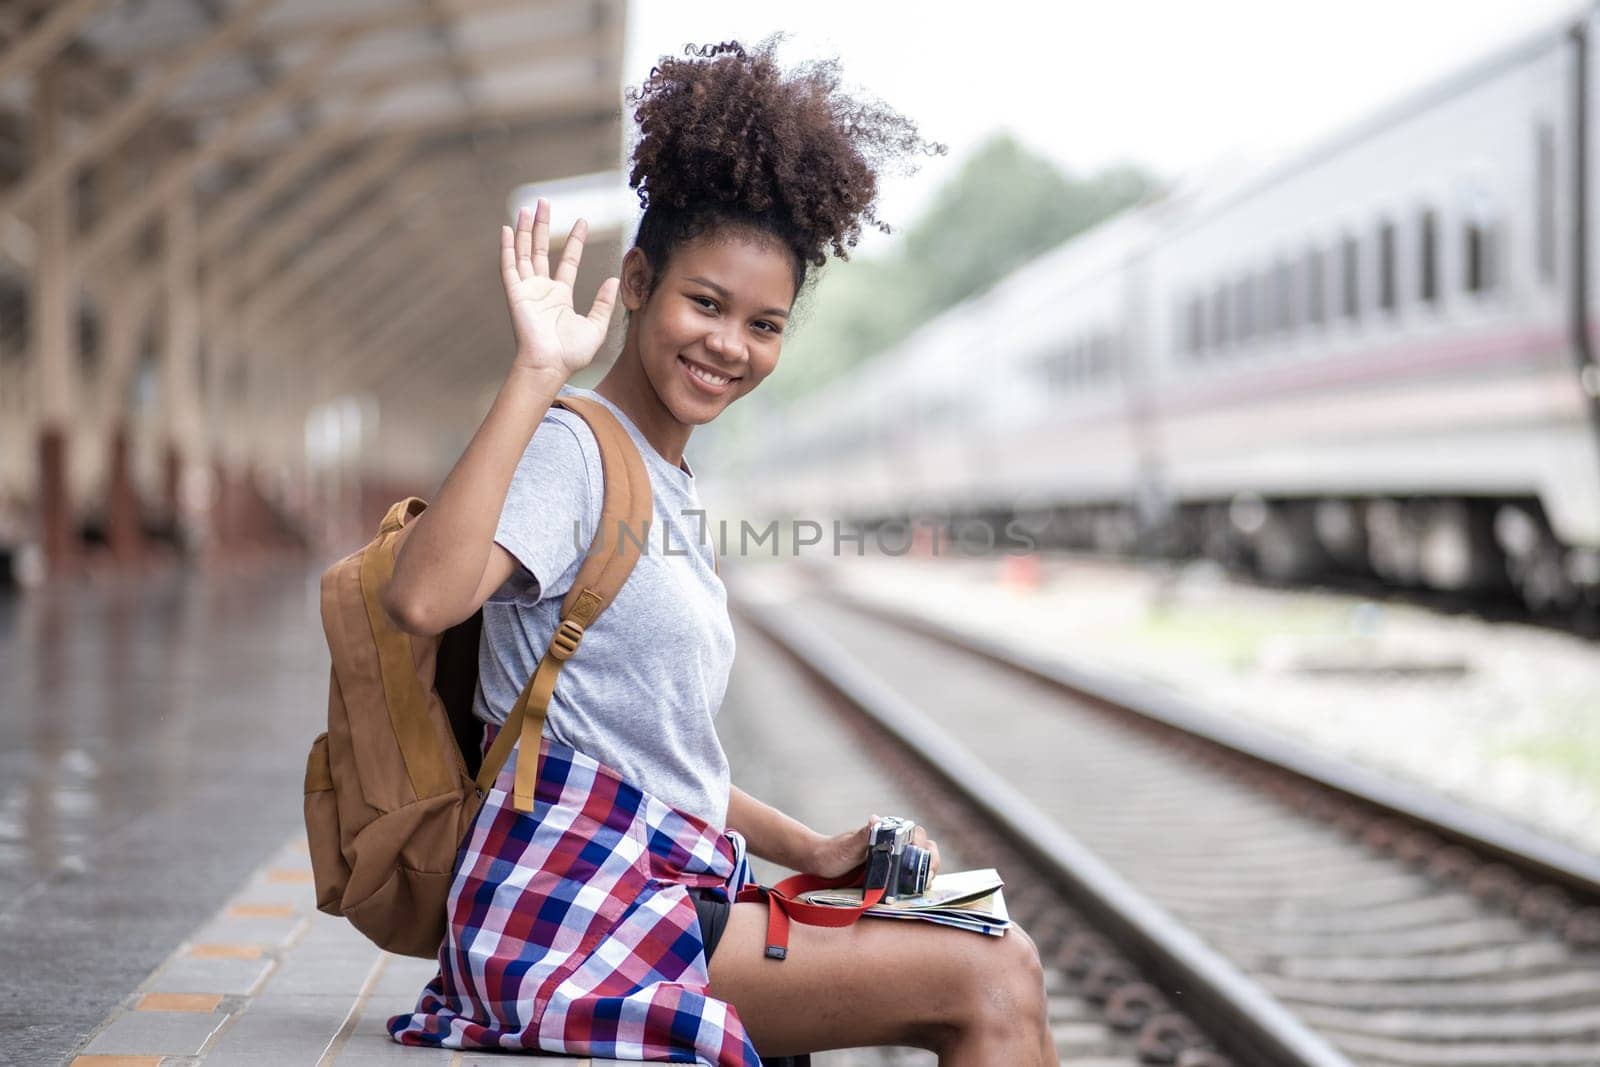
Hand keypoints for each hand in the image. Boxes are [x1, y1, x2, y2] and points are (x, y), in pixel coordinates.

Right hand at [500, 198, 619, 380]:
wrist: (550, 366)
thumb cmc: (571, 354)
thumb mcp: (596, 326)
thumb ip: (603, 303)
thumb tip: (614, 279)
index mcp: (560, 296)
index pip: (567, 260)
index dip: (573, 241)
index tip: (581, 221)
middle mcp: (542, 289)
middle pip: (540, 250)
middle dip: (542, 226)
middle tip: (544, 202)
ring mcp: (527, 290)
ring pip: (524, 252)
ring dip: (525, 230)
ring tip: (528, 208)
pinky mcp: (515, 294)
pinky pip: (509, 267)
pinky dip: (508, 248)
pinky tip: (507, 229)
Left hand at [806, 814, 941, 881]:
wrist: (821, 864)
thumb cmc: (834, 851)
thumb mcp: (849, 845)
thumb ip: (863, 834)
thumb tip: (875, 820)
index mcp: (889, 833)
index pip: (916, 835)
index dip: (924, 845)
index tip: (922, 856)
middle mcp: (894, 846)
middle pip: (923, 851)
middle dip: (931, 863)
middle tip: (928, 878)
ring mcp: (893, 862)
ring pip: (919, 866)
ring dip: (926, 875)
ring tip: (924, 887)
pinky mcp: (888, 877)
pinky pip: (908, 880)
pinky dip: (915, 885)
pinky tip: (914, 893)